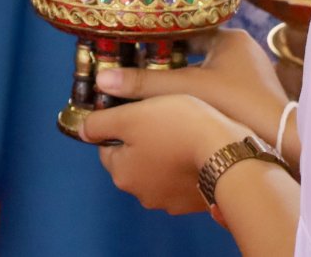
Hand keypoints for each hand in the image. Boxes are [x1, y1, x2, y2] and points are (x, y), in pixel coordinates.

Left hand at [80, 95, 248, 214]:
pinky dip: (185, 163)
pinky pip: (182, 177)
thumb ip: (101, 122)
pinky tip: (197, 146)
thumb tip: (83, 129)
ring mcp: (170, 200)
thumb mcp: (132, 115)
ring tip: (183, 128)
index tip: (138, 109)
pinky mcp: (194, 200)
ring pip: (159, 168)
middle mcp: (142, 194)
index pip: (108, 147)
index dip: (121, 124)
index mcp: (122, 174)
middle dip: (144, 139)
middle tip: (162, 115)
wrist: (227, 152)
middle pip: (134, 159)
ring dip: (166, 151)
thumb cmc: (178, 127)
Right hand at [95, 29, 296, 165]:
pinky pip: (216, 87)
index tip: (132, 44)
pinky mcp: (252, 96)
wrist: (280, 140)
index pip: (184, 28)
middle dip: (167, 61)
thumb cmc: (237, 106)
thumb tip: (103, 79)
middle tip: (137, 68)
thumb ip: (144, 84)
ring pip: (204, 70)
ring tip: (153, 88)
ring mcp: (249, 74)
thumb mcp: (185, 91)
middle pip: (193, 50)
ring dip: (182, 79)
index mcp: (229, 37)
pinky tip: (180, 107)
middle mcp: (242, 49)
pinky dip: (197, 94)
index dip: (157, 37)